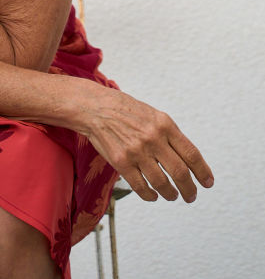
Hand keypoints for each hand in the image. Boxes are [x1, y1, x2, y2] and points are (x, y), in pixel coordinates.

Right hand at [81, 86, 213, 202]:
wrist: (95, 108)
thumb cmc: (124, 109)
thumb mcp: (153, 114)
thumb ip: (169, 134)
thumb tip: (187, 159)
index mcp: (164, 124)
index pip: (191, 154)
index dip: (202, 172)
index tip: (207, 182)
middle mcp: (153, 138)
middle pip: (180, 172)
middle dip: (190, 189)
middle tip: (191, 195)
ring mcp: (137, 151)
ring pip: (162, 183)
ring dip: (171, 194)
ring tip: (172, 195)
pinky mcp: (121, 162)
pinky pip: (141, 187)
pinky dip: (150, 195)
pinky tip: (153, 195)